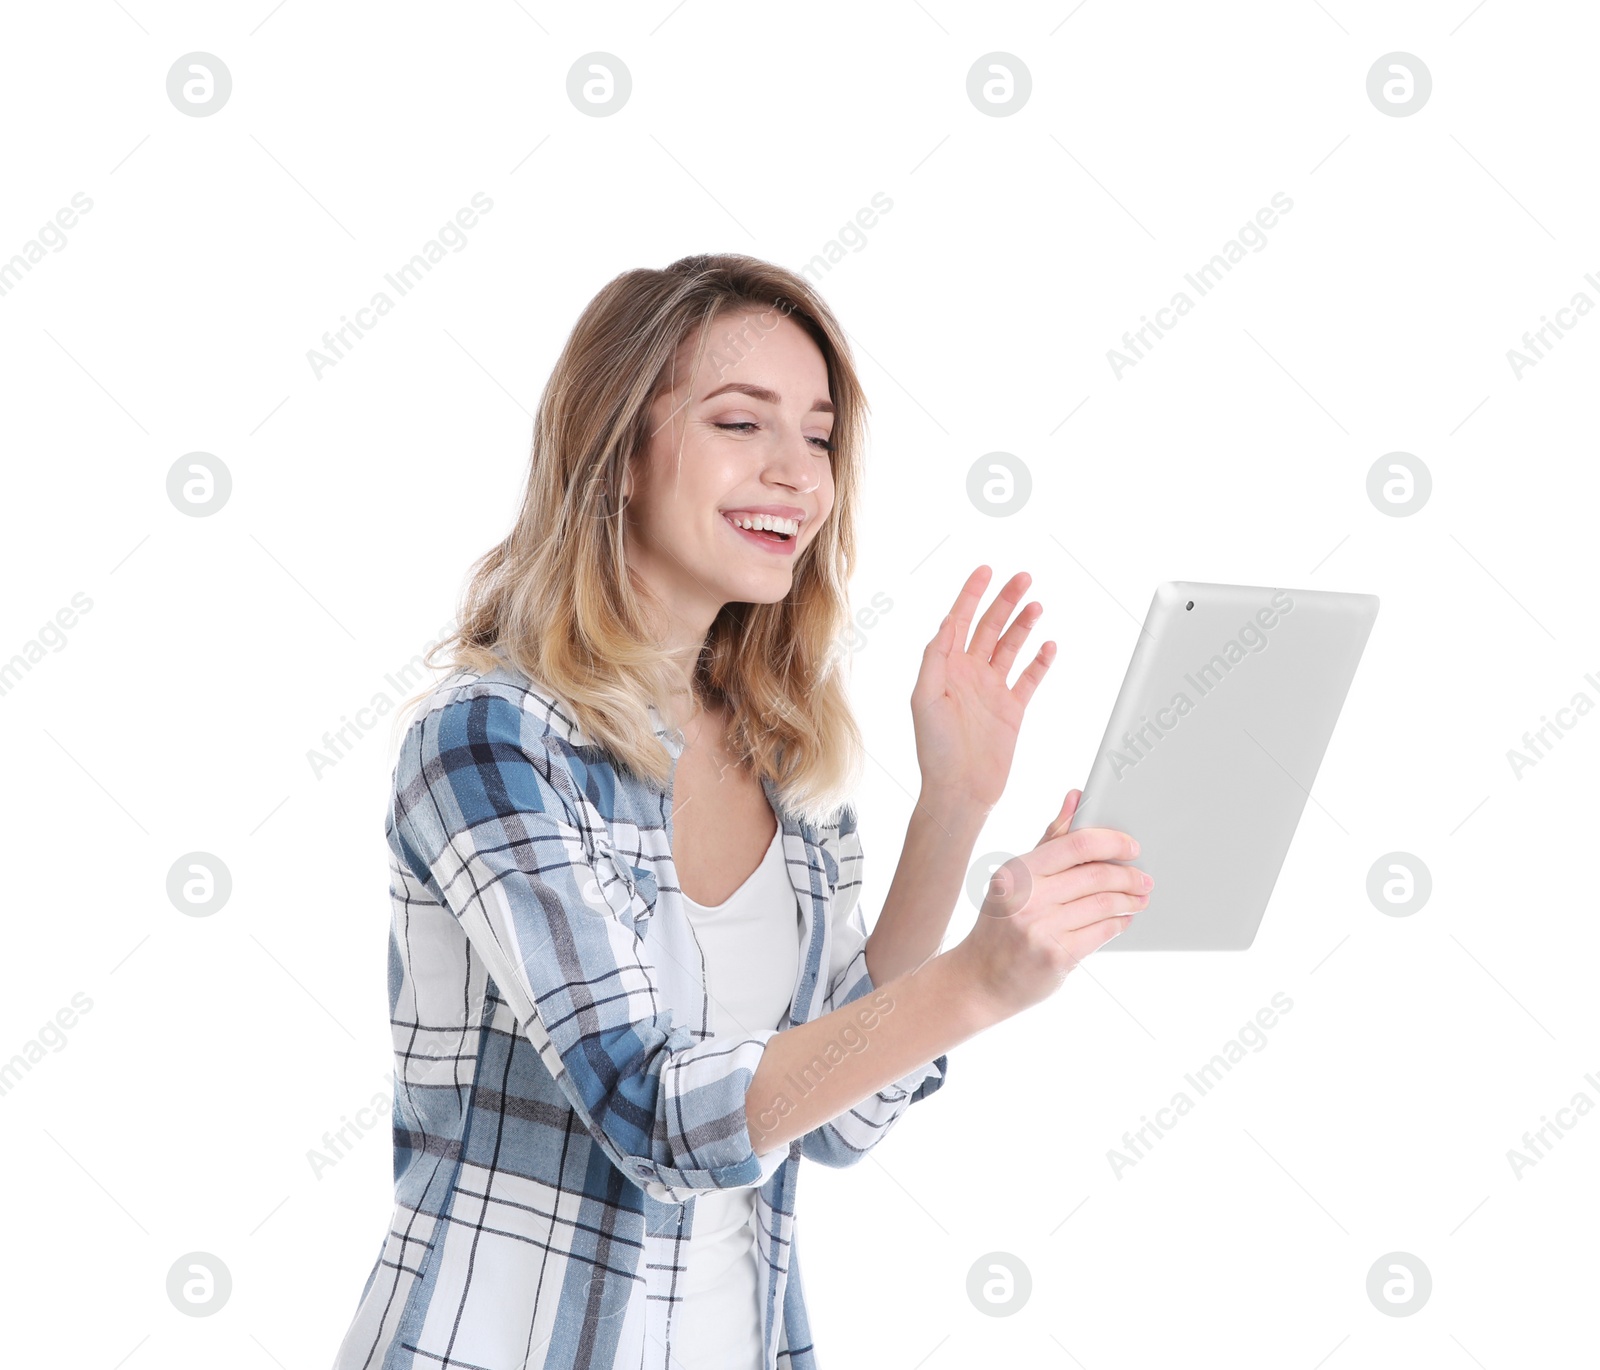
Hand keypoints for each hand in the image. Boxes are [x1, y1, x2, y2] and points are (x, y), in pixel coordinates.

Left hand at [910, 566, 1055, 810]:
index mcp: (945, 669)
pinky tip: (1049, 645)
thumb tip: (947, 623)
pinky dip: (1040, 662)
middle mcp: (968, 675)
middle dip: (1004, 601)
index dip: (971, 595)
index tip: (986, 571)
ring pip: (1011, 647)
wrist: (959, 791)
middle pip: (989, 627)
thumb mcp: (925, 698)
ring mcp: (992, 690)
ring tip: (1036, 605)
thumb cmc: (935, 750)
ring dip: (1023, 625)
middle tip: (1022, 578)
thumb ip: (935, 659)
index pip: (959, 621)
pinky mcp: (1012, 709)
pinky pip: (1029, 678)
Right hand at [948, 816, 1150, 1022]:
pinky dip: (1118, 924)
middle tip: (1144, 878)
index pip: (1075, 844)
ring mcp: (1042, 929)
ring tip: (1138, 899)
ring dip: (1129, 901)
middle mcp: (1027, 898)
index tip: (1131, 846)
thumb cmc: (1002, 924)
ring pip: (1103, 905)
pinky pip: (1101, 932)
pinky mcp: (1057, 957)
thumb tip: (1075, 797)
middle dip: (1128, 876)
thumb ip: (1049, 839)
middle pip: (1095, 876)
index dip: (1111, 842)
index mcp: (1017, 872)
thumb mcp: (1016, 879)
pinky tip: (1122, 920)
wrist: (980, 979)